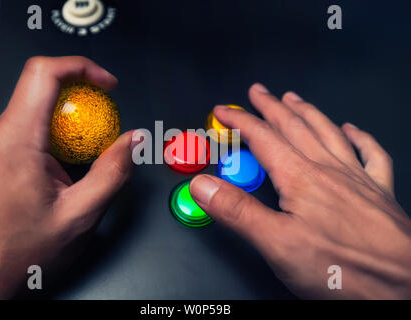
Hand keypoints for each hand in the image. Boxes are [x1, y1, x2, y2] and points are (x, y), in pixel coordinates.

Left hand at [0, 56, 132, 298]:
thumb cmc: (19, 252)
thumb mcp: (80, 214)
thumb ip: (113, 171)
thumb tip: (132, 140)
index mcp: (14, 142)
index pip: (43, 73)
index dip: (81, 66)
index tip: (105, 83)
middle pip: (41, 90)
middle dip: (80, 102)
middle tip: (102, 131)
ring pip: (32, 109)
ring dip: (64, 124)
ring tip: (78, 161)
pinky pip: (21, 127)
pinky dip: (47, 136)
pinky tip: (57, 168)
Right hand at [190, 83, 410, 298]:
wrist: (402, 285)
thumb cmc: (342, 268)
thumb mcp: (276, 243)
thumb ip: (237, 211)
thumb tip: (203, 185)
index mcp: (300, 178)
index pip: (263, 138)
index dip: (240, 121)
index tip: (224, 111)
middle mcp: (328, 170)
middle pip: (294, 127)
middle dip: (271, 107)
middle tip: (257, 92)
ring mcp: (357, 178)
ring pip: (327, 132)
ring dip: (307, 112)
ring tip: (293, 98)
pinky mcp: (379, 192)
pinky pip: (371, 154)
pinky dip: (359, 137)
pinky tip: (351, 129)